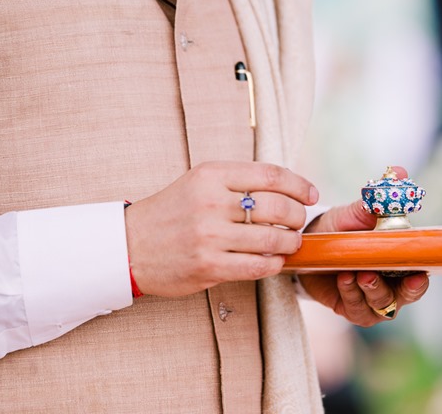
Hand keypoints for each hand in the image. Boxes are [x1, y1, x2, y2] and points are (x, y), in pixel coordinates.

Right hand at [125, 161, 318, 296]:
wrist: (131, 245)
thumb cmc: (172, 212)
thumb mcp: (200, 182)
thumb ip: (238, 181)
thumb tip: (287, 189)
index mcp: (211, 175)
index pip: (271, 175)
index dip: (299, 185)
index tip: (310, 194)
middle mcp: (212, 202)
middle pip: (278, 207)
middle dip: (298, 217)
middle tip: (298, 223)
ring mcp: (210, 236)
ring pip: (272, 238)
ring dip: (290, 242)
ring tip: (290, 242)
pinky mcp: (209, 266)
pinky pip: (258, 266)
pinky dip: (274, 264)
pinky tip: (274, 260)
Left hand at [298, 166, 428, 326]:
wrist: (310, 244)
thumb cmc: (341, 228)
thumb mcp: (357, 212)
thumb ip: (379, 198)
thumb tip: (401, 173)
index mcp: (400, 263)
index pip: (419, 278)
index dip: (420, 280)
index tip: (418, 274)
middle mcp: (391, 285)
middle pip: (403, 297)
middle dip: (395, 290)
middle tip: (375, 273)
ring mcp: (371, 300)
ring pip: (379, 305)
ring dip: (368, 291)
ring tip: (354, 273)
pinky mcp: (351, 308)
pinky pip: (356, 309)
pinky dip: (351, 295)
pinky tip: (343, 279)